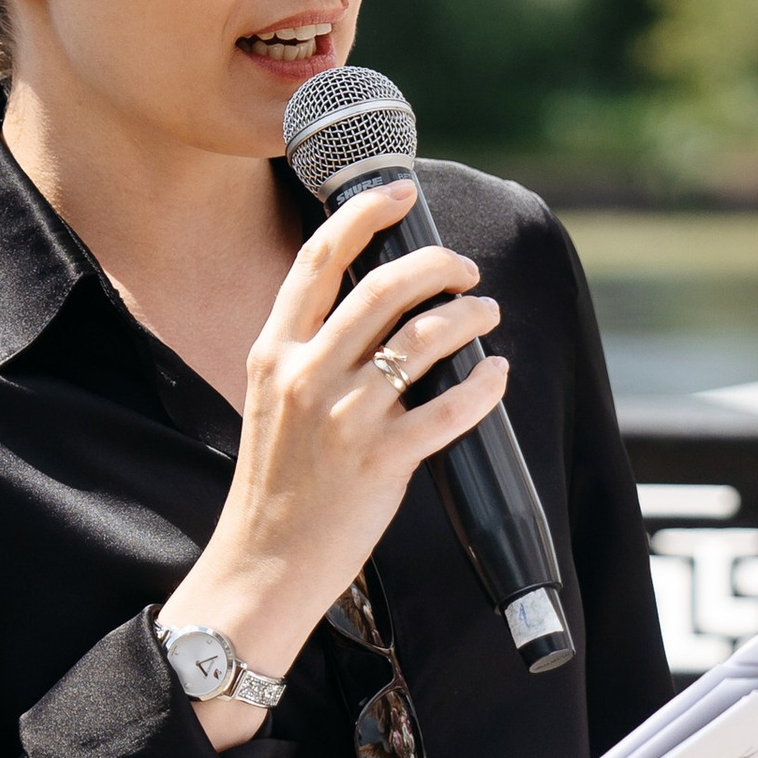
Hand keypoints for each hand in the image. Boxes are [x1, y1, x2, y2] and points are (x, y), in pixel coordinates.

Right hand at [161, 182, 508, 735]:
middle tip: (465, 269)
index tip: (401, 192)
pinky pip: (450, 408)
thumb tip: (367, 303)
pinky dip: (484, 385)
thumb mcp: (270, 400)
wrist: (262, 565)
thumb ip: (307, 350)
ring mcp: (345, 417)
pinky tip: (496, 375)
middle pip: (385, 286)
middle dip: (439, 265)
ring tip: (485, 317)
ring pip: (426, 339)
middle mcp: (307, 375)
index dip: (365, 214)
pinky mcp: (381, 461)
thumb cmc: (274, 485)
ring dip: (470, 318)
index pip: (319, 258)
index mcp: (274, 352)